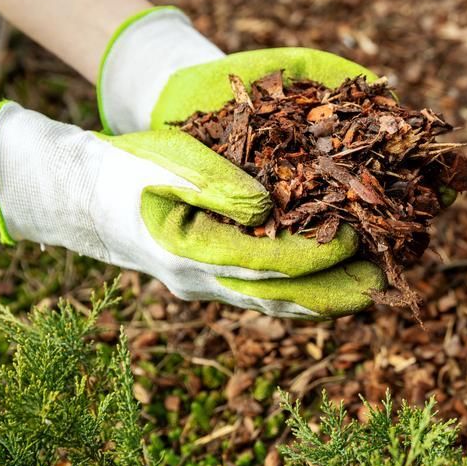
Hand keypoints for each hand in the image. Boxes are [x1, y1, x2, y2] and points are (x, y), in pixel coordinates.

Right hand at [0, 101, 382, 318]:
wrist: (84, 196)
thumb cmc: (128, 167)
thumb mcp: (168, 162)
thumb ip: (215, 184)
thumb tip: (266, 209)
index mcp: (191, 251)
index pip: (271, 262)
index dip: (318, 253)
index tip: (356, 237)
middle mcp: (201, 281)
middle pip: (280, 297)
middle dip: (334, 292)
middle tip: (382, 287)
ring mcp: (205, 287)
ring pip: (274, 303)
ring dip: (322, 299)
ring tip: (368, 291)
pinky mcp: (210, 282)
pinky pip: (262, 296)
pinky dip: (299, 294)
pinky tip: (329, 285)